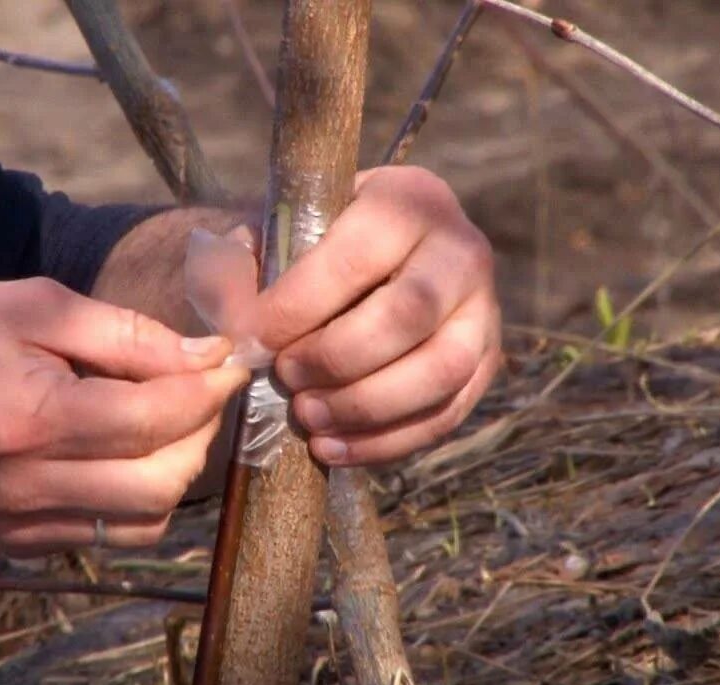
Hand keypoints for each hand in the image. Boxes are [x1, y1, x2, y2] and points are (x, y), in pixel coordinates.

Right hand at [0, 278, 247, 555]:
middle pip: (163, 481)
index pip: (153, 418)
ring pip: (148, 519)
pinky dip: (141, 494)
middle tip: (199, 386)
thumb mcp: (28, 306)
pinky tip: (127, 451)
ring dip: (178, 468)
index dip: (208, 387)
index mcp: (27, 418)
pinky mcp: (21, 544)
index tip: (229, 358)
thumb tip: (204, 354)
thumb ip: (123, 333)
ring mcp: (23, 526)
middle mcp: (26, 486)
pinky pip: (113, 532)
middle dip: (202, 429)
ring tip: (166, 418)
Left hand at [253, 166, 500, 465]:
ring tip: (308, 418)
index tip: (251, 340)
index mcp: (406, 200)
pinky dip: (386, 442)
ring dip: (366, 406)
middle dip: (337, 358)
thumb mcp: (276, 230)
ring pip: (440, 370)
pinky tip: (333, 449)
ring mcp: (484, 310)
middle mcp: (460, 250)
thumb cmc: (312, 245)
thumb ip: (245, 261)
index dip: (298, 306)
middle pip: (408, 315)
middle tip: (286, 378)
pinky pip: (446, 414)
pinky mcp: (485, 365)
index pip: (355, 258)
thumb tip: (233, 313)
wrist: (372, 262)